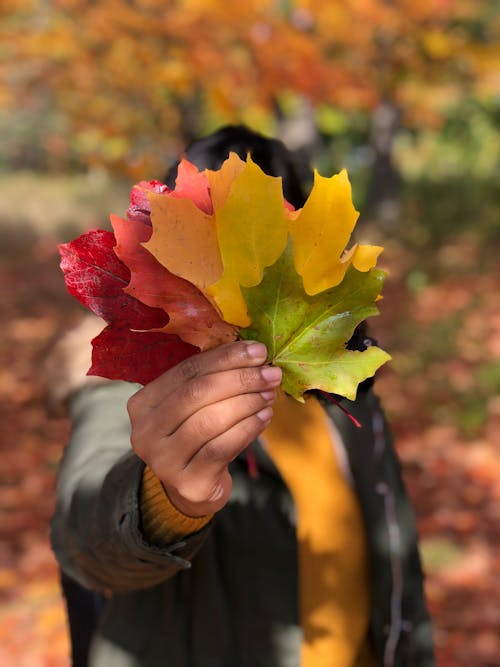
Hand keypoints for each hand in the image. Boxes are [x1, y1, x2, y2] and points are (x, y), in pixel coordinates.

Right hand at [127, 341, 280, 516]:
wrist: (192, 487)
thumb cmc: (196, 436)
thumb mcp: (193, 407)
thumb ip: (211, 380)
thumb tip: (253, 354)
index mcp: (143, 403)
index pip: (187, 371)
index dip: (225, 358)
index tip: (258, 350)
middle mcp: (145, 432)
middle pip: (197, 393)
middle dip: (239, 379)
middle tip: (270, 372)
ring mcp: (164, 460)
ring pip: (210, 420)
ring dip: (246, 403)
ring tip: (269, 394)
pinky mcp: (188, 482)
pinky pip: (222, 448)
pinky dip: (248, 428)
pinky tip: (265, 417)